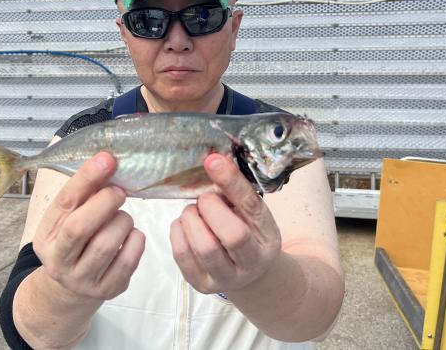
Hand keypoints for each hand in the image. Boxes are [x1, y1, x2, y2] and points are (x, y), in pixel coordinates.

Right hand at [32, 152, 144, 301]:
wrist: (72, 287)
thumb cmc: (74, 241)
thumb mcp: (67, 219)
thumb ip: (83, 194)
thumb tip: (107, 163)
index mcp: (45, 238)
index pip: (64, 203)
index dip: (86, 178)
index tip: (106, 159)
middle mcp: (59, 262)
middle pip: (79, 228)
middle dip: (105, 201)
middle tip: (119, 191)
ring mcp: (83, 279)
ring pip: (106, 244)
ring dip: (122, 220)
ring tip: (122, 215)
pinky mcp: (108, 289)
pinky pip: (128, 259)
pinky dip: (135, 239)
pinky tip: (130, 234)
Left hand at [170, 154, 281, 293]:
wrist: (248, 274)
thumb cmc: (249, 234)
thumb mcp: (253, 213)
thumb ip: (236, 192)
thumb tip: (214, 160)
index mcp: (267, 239)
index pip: (250, 207)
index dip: (231, 182)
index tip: (213, 161)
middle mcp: (250, 264)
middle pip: (231, 234)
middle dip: (209, 207)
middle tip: (204, 199)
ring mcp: (225, 279)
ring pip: (203, 246)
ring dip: (191, 219)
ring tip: (194, 212)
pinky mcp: (200, 284)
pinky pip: (182, 254)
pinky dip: (178, 231)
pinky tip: (186, 225)